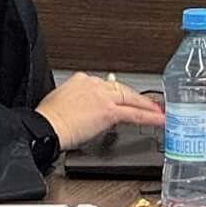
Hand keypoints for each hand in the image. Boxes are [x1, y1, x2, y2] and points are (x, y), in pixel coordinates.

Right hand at [35, 72, 165, 149]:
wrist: (45, 126)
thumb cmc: (48, 119)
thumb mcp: (60, 101)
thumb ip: (75, 101)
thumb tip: (82, 111)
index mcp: (81, 80)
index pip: (106, 85)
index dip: (116, 94)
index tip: (122, 99)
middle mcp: (94, 84)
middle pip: (122, 89)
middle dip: (137, 97)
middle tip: (150, 103)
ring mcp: (103, 97)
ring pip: (131, 99)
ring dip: (147, 106)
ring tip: (159, 112)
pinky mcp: (109, 111)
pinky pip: (134, 114)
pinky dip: (149, 117)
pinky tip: (158, 120)